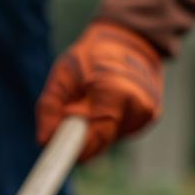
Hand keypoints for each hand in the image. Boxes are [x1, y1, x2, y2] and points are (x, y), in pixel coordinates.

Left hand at [36, 20, 163, 161]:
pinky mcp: (151, 117)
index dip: (77, 151)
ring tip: (92, 101)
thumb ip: (49, 107)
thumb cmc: (91, 55)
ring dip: (95, 129)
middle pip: (102, 141)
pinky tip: (108, 103)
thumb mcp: (62, 74)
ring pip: (110, 139)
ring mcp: (147, 112)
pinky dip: (108, 124)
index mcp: (115, 91)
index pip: (96, 137)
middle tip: (69, 119)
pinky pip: (120, 131)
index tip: (58, 155)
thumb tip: (44, 141)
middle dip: (82, 138)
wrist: (129, 39)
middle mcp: (136, 105)